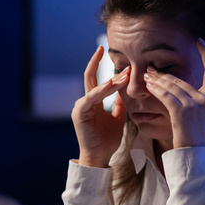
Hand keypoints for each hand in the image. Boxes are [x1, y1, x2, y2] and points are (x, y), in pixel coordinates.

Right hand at [72, 46, 129, 167]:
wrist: (99, 157)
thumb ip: (119, 104)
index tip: (122, 60)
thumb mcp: (117, 117)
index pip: (98, 80)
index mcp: (93, 101)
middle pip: (90, 76)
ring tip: (123, 72)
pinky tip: (110, 84)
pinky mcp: (80, 113)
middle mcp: (85, 101)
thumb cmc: (107, 140)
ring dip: (109, 79)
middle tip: (104, 47)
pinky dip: (100, 91)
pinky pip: (91, 98)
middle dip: (96, 61)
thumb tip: (124, 91)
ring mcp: (81, 106)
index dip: (109, 69)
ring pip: (94, 87)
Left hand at [143, 38, 204, 148]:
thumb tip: (200, 99)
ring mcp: (195, 106)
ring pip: (172, 87)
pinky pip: (167, 96)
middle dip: (164, 74)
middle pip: (182, 80)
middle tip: (151, 69)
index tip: (201, 41)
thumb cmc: (199, 143)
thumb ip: (204, 107)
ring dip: (156, 80)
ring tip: (145, 76)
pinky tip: (148, 86)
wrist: (198, 158)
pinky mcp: (182, 113)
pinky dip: (156, 90)